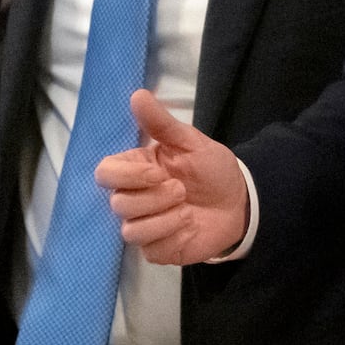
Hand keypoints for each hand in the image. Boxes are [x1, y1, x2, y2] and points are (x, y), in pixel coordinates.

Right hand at [96, 90, 249, 264]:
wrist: (239, 201)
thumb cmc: (211, 169)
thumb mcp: (191, 142)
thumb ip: (162, 123)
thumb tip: (137, 94)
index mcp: (136, 169)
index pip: (105, 173)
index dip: (127, 175)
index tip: (158, 172)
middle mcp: (134, 198)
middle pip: (118, 204)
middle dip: (153, 197)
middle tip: (181, 189)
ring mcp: (144, 226)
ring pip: (130, 230)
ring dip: (163, 219)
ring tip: (187, 209)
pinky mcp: (156, 249)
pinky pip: (150, 250)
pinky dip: (173, 237)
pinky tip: (190, 227)